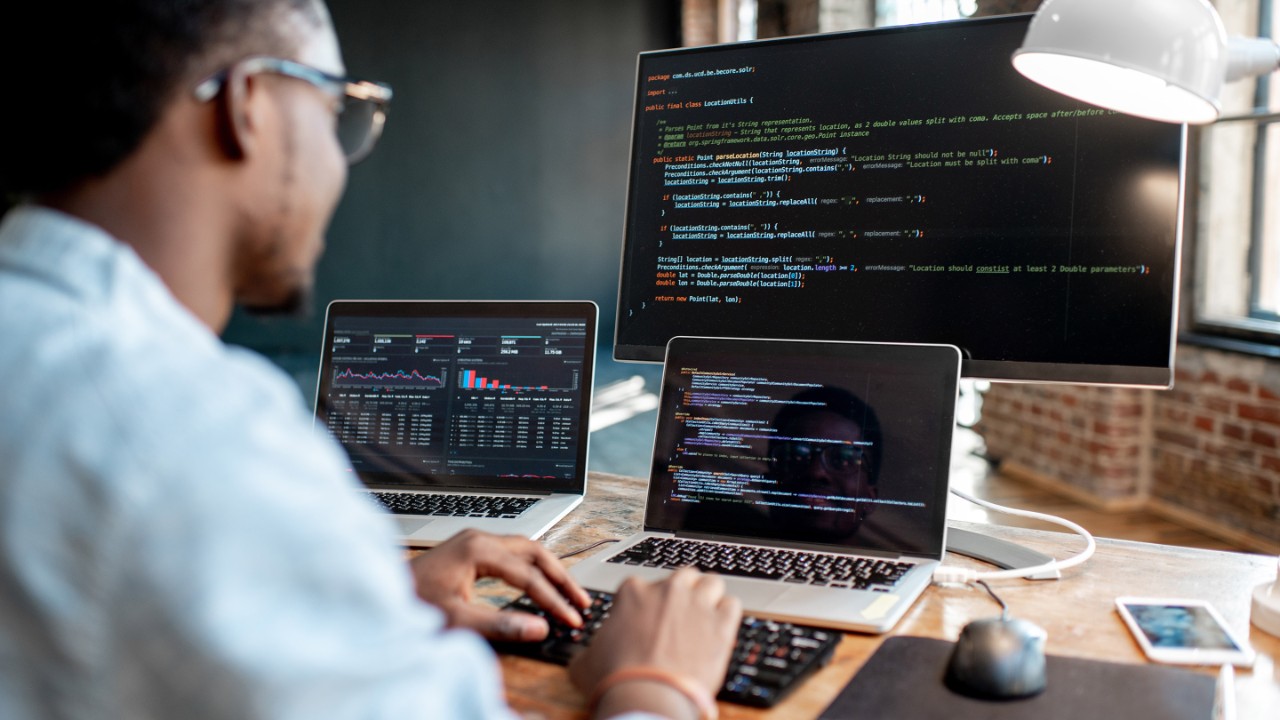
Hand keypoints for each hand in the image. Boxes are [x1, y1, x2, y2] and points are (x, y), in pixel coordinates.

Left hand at [409, 529, 590, 641]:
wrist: (379, 595)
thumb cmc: (410, 604)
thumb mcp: (457, 620)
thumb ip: (500, 625)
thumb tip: (539, 628)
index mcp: (478, 550)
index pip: (529, 575)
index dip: (554, 599)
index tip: (571, 619)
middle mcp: (478, 539)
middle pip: (535, 552)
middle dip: (561, 578)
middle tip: (581, 602)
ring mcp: (473, 542)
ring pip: (525, 550)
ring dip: (548, 571)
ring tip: (568, 593)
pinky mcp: (468, 551)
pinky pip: (511, 554)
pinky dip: (531, 569)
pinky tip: (538, 584)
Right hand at [569, 568, 741, 718]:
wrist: (646, 698)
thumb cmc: (615, 680)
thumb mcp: (585, 662)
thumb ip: (588, 650)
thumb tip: (585, 657)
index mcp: (633, 592)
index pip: (644, 585)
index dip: (648, 604)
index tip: (649, 620)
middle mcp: (667, 590)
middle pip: (683, 577)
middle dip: (682, 593)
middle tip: (680, 616)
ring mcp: (697, 603)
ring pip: (711, 583)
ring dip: (709, 597)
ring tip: (705, 617)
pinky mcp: (721, 623)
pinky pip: (732, 605)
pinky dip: (727, 615)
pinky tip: (721, 629)